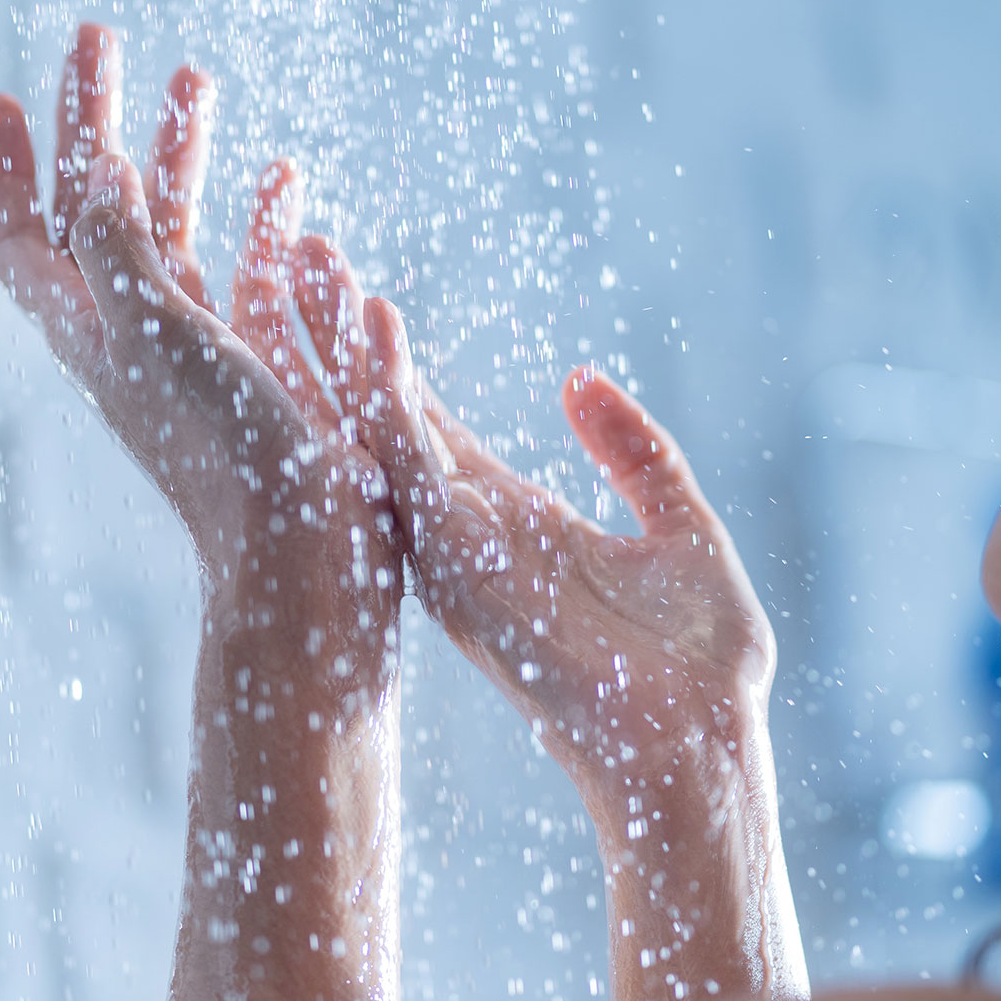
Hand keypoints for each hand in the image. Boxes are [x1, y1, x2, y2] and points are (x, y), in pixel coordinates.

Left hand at [0, 23, 402, 668]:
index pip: (25, 235)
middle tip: (103, 39)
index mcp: (94, 331)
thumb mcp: (157, 333)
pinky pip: (249, 266)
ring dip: (179, 153)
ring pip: (175, 227)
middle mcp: (136, 334)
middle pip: (99, 209)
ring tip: (198, 79)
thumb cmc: (226, 448)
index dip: (8, 168)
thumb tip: (96, 170)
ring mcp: (199, 347)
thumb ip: (120, 245)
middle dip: (97, 122)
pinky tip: (287, 179)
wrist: (305, 547)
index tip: (9, 95)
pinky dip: (259, 216)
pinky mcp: (261, 360)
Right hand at [289, 273, 774, 814]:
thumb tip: (578, 378)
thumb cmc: (699, 663)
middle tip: (298, 252)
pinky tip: (373, 325)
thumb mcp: (680, 527)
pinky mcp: (467, 569)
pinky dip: (390, 395)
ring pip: (380, 431)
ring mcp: (461, 552)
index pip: (430, 426)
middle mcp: (470, 535)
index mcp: (513, 524)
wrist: (702, 749)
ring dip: (341, 348)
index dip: (390, 363)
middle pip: (384, 418)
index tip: (354, 295)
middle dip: (337, 339)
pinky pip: (414, 468)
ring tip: (305, 258)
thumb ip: (634, 452)